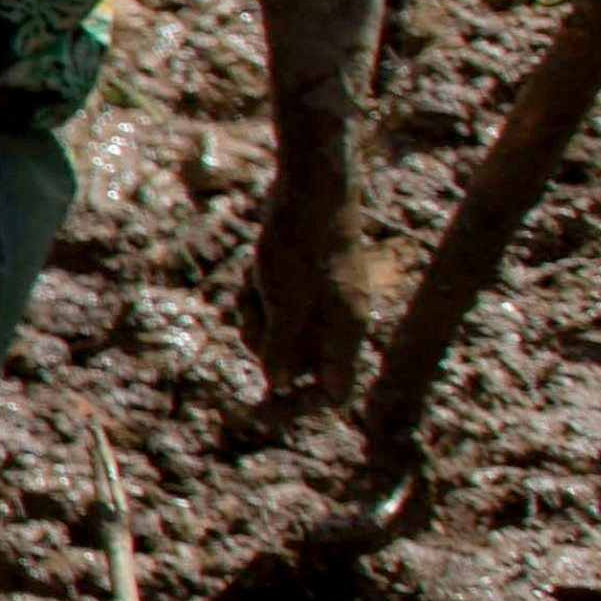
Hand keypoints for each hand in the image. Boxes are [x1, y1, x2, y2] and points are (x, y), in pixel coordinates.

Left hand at [244, 161, 383, 404]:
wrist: (308, 189)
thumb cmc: (300, 243)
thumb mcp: (284, 299)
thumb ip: (283, 346)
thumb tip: (277, 384)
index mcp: (346, 332)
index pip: (334, 393)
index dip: (299, 408)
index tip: (260, 411)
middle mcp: (338, 323)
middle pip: (293, 363)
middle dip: (263, 340)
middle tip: (257, 304)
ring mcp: (321, 304)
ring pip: (275, 334)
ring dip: (254, 313)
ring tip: (257, 279)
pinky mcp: (302, 286)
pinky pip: (270, 308)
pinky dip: (255, 294)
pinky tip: (255, 269)